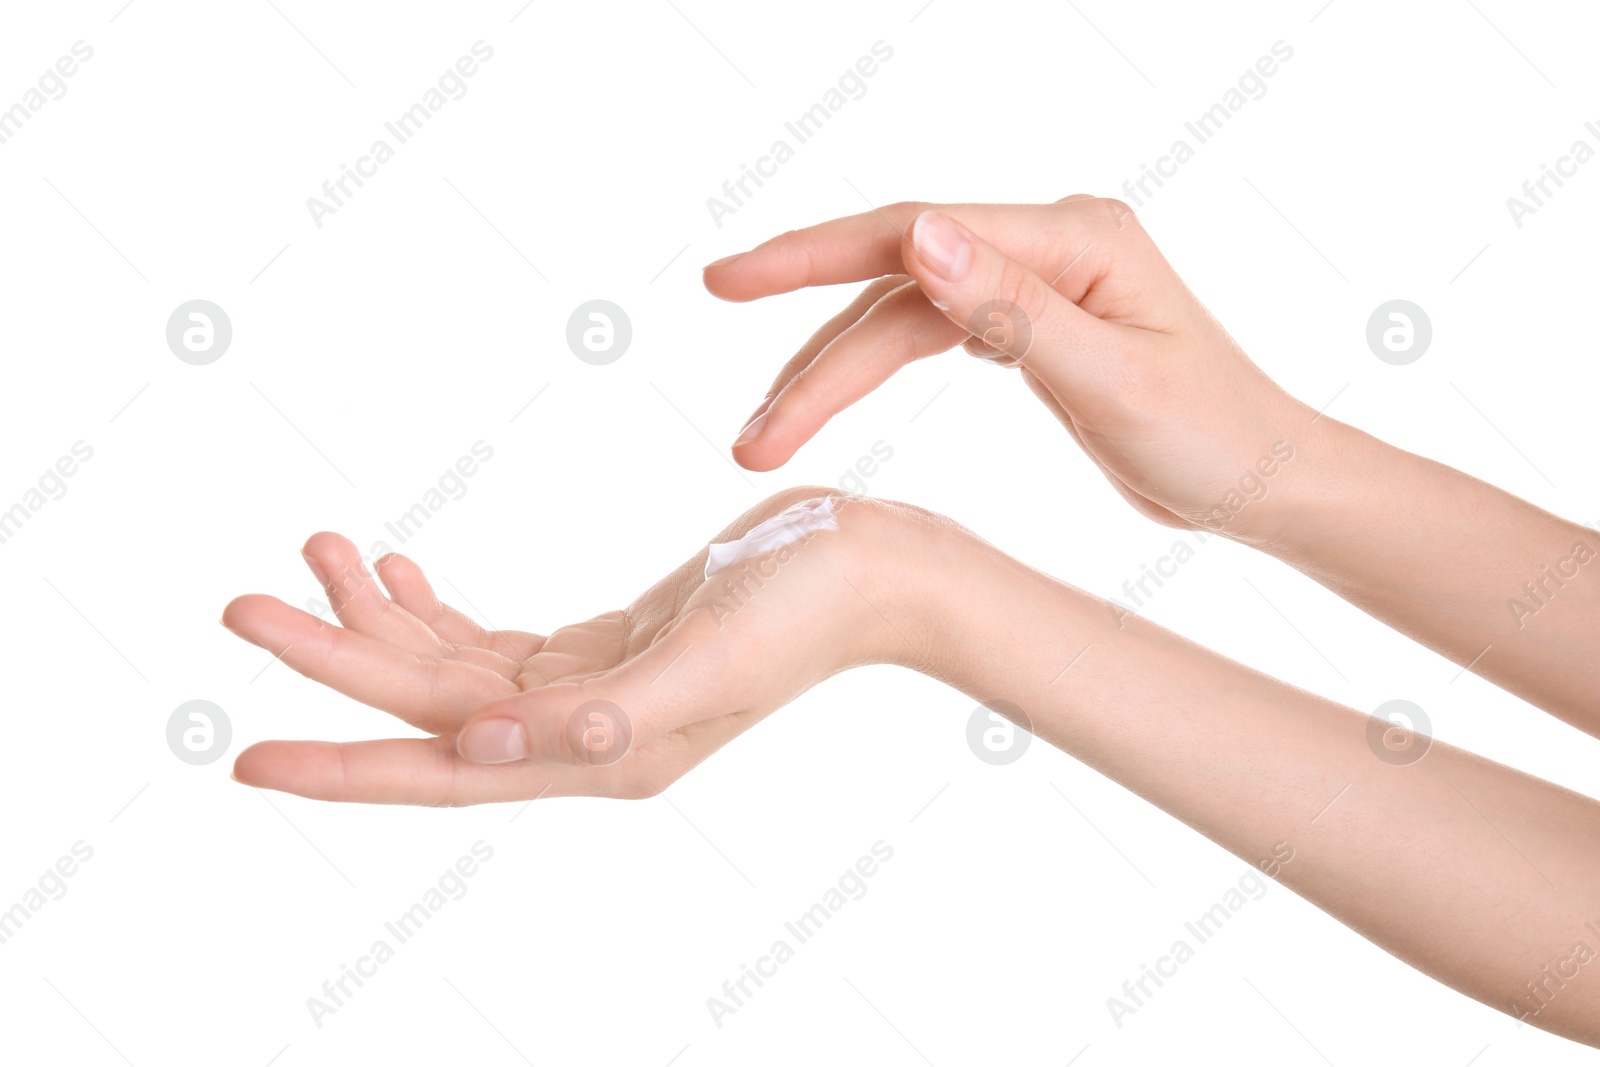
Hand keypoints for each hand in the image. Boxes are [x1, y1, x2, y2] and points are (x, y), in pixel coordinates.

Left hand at [222, 489, 919, 804]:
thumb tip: (474, 750)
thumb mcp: (705, 660)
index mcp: (602, 754)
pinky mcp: (605, 645)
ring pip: (453, 668)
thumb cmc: (808, 607)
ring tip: (315, 550)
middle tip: (241, 605)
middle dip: (335, 658)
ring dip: (379, 617)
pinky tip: (395, 569)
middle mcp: (585, 735)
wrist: (875, 565)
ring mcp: (592, 691)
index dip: (346, 765)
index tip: (245, 752)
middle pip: (429, 708)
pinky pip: (492, 640)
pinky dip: (436, 606)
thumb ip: (596, 718)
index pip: (445, 767)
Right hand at [705, 197, 1316, 540]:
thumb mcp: (1114, 378)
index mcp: (1071, 238)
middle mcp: (1045, 245)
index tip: (732, 283)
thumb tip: (919, 237)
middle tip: (718, 348)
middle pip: (892, 273)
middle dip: (802, 326)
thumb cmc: (1214, 435)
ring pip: (899, 315)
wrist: (1261, 481)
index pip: (915, 233)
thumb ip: (1013, 309)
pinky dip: (869, 368)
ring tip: (760, 434)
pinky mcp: (1025, 326)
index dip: (814, 256)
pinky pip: (925, 336)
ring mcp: (1033, 283)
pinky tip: (827, 395)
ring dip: (827, 371)